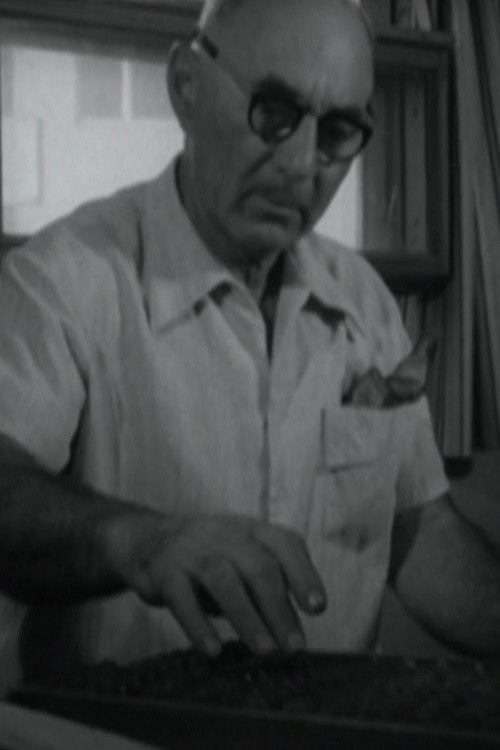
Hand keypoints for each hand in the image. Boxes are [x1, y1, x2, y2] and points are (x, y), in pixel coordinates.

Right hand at [107, 513, 325, 656]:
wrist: (146, 539)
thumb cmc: (208, 557)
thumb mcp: (240, 559)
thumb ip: (266, 587)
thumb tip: (293, 632)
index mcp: (251, 530)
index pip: (286, 543)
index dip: (304, 574)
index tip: (317, 608)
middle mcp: (225, 534)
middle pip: (259, 567)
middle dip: (279, 609)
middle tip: (293, 647)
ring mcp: (193, 550)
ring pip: (224, 581)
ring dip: (247, 618)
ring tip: (264, 650)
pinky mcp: (164, 571)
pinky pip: (182, 599)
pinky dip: (199, 626)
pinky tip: (213, 650)